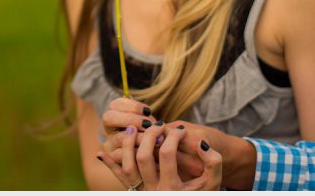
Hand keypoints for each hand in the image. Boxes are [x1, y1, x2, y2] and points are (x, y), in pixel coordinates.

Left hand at [98, 124, 222, 190]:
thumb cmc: (203, 194)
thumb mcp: (213, 182)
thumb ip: (213, 162)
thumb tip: (201, 143)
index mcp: (174, 189)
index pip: (167, 153)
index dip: (173, 136)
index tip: (179, 129)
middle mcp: (156, 192)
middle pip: (144, 155)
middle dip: (150, 135)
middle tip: (159, 125)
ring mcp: (144, 193)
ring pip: (128, 165)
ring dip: (128, 144)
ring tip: (134, 128)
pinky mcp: (137, 193)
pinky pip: (120, 179)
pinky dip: (110, 165)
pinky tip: (101, 152)